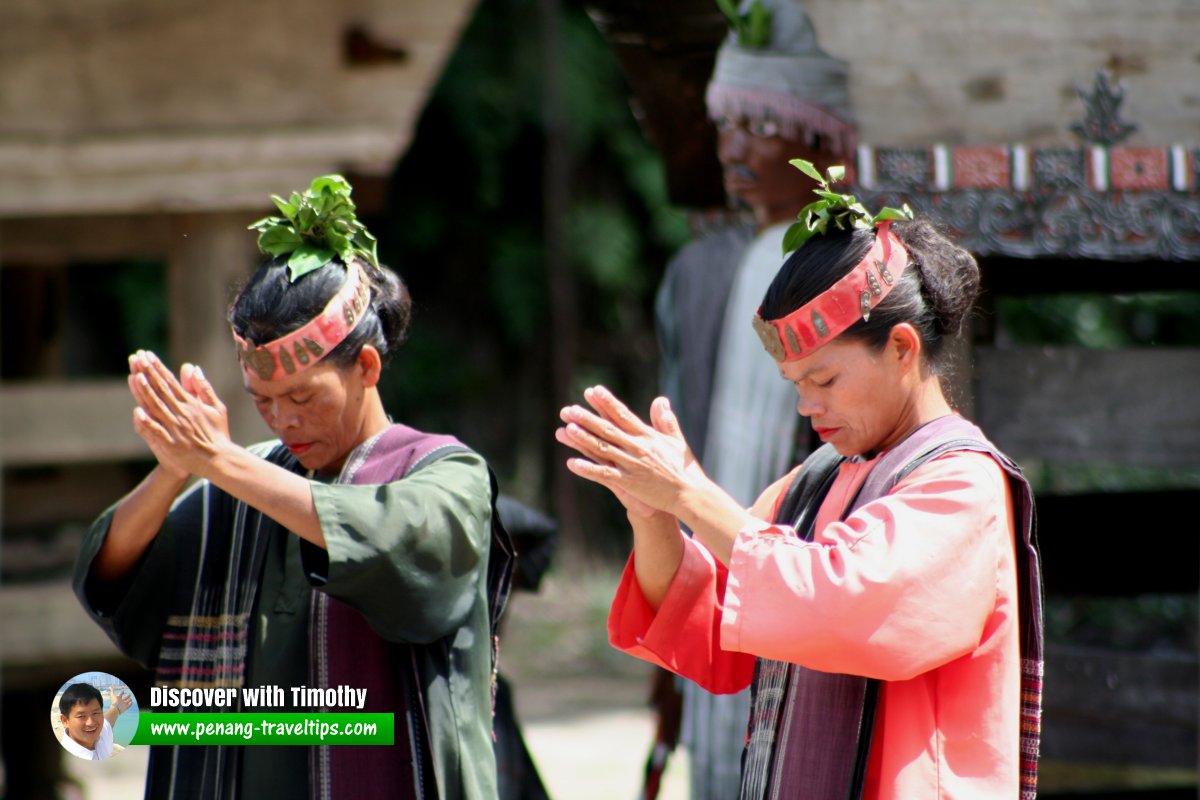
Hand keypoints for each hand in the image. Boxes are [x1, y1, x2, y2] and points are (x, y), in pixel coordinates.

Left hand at [108, 688, 132, 714]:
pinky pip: (130, 704)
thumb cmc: (114, 702)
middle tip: (129, 694)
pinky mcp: (127, 707)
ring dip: (129, 699)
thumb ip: (112, 691)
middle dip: (128, 696)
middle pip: (125, 697)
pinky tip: (131, 702)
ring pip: (128, 700)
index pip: (121, 694)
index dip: (122, 692)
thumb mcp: (113, 695)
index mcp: (118, 698)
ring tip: (130, 699)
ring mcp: (124, 704)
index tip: (122, 692)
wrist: (116, 709)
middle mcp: (121, 701)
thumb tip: (110, 687)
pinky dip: (131, 703)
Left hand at [128, 350, 231, 478]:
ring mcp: (176, 428)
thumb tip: (193, 368)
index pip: (171, 382)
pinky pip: (157, 431)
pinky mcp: (171, 444)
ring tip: (136, 375)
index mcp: (191, 404)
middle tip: (138, 358)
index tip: (148, 355)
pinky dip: (147, 421)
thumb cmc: (217, 433)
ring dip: (146, 391)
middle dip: (149, 373)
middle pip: (162, 390)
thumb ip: (203, 387)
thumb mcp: (216, 407)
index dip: (158, 368)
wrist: (219, 459)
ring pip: (157, 406)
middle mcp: (182, 413)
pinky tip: (138, 411)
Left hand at [555, 385, 702, 517]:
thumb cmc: (684, 468)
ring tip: (567, 429)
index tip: (593, 391)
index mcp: (648, 436)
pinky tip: (572, 463)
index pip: (623, 415)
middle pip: (608, 430)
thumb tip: (660, 400)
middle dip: (587, 419)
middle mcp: (638, 447)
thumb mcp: (676, 440)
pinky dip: (589, 469)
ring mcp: (632, 465)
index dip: (607, 402)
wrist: (690, 493)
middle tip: (569, 409)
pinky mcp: (629, 482)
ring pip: (604, 449)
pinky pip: (605, 474)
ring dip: (584, 439)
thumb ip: (666, 421)